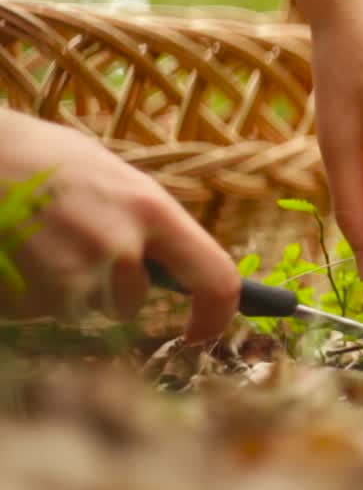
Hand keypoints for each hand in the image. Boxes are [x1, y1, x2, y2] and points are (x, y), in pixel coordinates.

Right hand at [0, 110, 240, 339]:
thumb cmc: (35, 156)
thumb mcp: (107, 174)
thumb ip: (141, 218)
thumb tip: (164, 260)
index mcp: (151, 210)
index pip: (214, 277)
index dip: (215, 314)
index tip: (201, 333)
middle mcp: (121, 247)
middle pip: (130, 301)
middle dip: (106, 289)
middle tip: (66, 245)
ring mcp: (74, 276)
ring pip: (80, 308)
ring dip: (59, 289)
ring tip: (30, 241)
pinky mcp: (32, 299)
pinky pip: (38, 311)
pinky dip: (25, 293)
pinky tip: (11, 254)